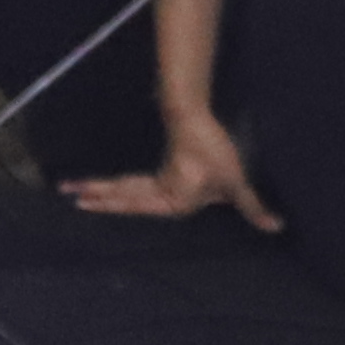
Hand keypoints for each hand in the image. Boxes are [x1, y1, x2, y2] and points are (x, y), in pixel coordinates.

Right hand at [65, 107, 278, 229]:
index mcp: (171, 198)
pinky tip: (113, 188)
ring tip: (75, 189)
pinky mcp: (163, 167)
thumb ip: (252, 206)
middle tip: (67, 194)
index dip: (111, 205)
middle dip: (96, 197)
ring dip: (101, 190)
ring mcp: (158, 177)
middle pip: (122, 195)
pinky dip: (118, 187)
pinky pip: (134, 182)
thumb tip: (276, 228)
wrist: (195, 116)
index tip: (82, 201)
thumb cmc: (212, 151)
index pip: (137, 205)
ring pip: (125, 187)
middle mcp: (159, 190)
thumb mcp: (234, 182)